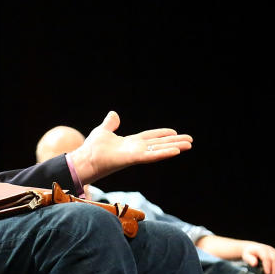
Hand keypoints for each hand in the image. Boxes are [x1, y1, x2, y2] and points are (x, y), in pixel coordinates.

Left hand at [67, 111, 192, 184]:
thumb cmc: (92, 148)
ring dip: (174, 147)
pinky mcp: (133, 159)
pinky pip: (151, 155)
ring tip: (188, 145)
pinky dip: (163, 153)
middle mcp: (136, 149)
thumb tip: (113, 114)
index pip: (150, 137)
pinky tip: (176, 150)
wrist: (85, 159)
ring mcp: (136, 154)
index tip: (174, 132)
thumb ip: (110, 124)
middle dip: (174, 142)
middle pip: (159, 144)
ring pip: (159, 150)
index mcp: (130, 143)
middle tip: (190, 141)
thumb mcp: (103, 131)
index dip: (162, 134)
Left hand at [240, 242, 274, 273]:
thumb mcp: (246, 255)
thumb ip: (249, 259)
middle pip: (274, 259)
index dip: (267, 266)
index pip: (266, 257)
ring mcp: (274, 251)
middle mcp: (269, 249)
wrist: (252, 247)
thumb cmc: (249, 253)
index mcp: (261, 249)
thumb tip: (255, 263)